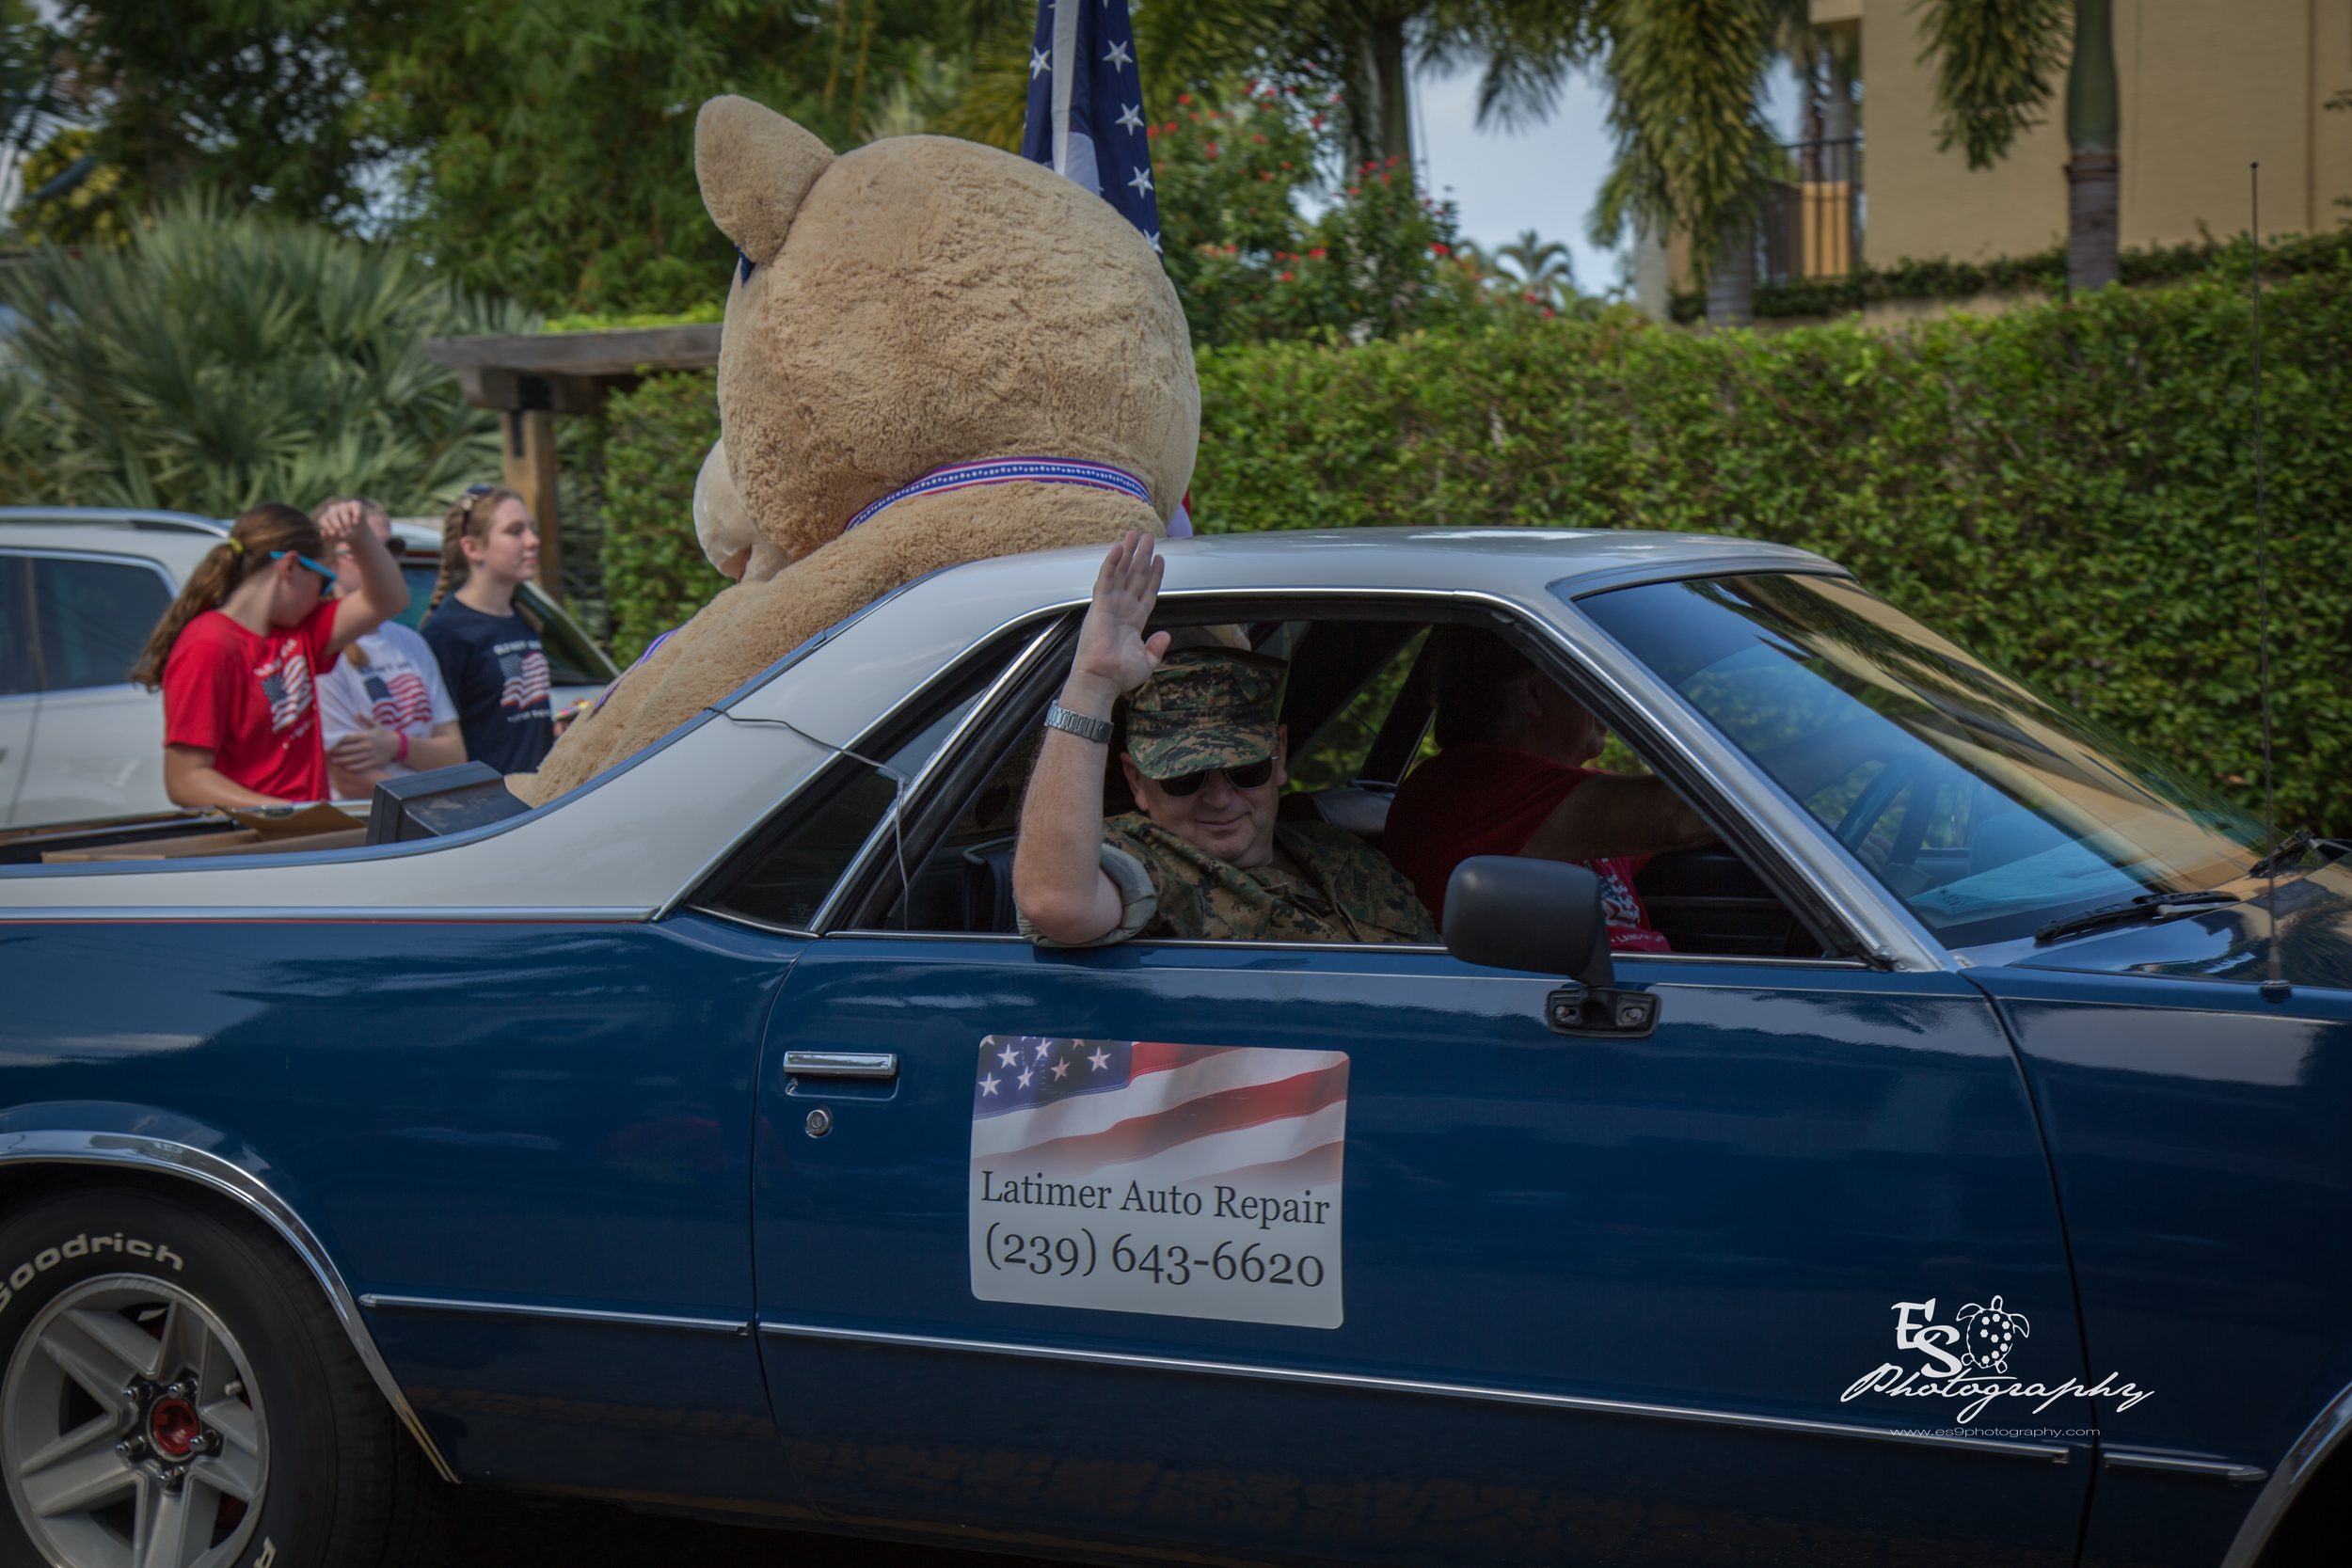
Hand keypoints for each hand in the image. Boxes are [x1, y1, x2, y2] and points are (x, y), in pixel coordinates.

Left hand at [314, 499, 370, 541]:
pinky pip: (354, 507)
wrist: (358, 534)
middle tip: (343, 536)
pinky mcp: (355, 505)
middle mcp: (334, 509)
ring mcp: (344, 506)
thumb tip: (322, 532)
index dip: (326, 526)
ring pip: (342, 510)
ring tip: (349, 532)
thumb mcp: (335, 539)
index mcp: (326, 517)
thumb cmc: (344, 535)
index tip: (332, 534)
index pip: (323, 519)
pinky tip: (355, 523)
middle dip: (337, 526)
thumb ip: (327, 538)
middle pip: (332, 515)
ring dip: (345, 522)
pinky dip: (355, 515)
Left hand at [328, 713, 399, 770]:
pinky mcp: (374, 762)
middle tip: (328, 752)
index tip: (330, 742)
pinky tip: (347, 767)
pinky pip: (362, 765)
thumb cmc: (385, 734)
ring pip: (354, 758)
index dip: (338, 741)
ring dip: (343, 760)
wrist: (398, 745)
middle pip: (348, 749)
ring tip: (334, 761)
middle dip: (337, 751)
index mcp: (365, 736)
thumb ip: (365, 720)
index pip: (349, 739)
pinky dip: (354, 767)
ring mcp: (370, 755)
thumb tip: (357, 712)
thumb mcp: (376, 725)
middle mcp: (366, 745)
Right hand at [1066, 532, 1169, 714]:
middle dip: (1142, 556)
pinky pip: (1105, 579)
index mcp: (1133, 621)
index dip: (1154, 575)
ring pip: (1121, 573)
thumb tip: (1165, 635)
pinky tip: (1118, 548)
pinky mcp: (1099, 605)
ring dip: (1128, 553)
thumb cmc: (1119, 676)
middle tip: (1149, 538)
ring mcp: (1110, 606)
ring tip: (1135, 534)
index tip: (1160, 559)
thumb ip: (1157, 647)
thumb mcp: (1147, 662)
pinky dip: (1111, 563)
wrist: (1103, 680)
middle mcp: (1122, 610)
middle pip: (1135, 577)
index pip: (1146, 592)